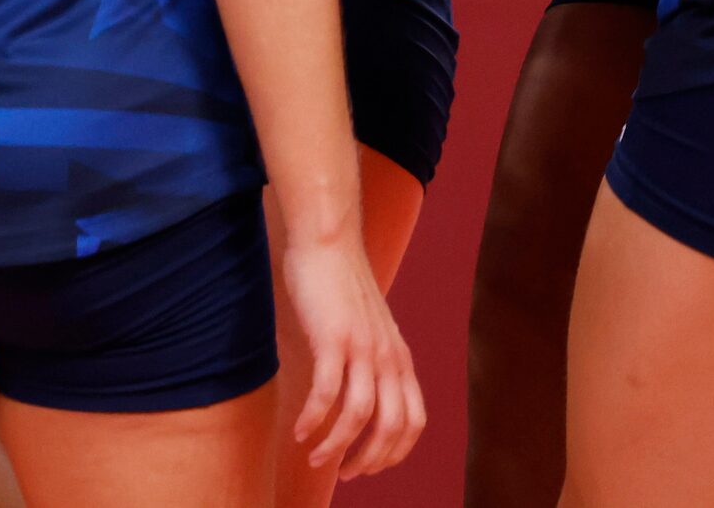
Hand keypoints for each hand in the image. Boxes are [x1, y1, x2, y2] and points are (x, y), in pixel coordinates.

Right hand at [281, 232, 424, 478]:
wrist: (328, 239)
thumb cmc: (341, 282)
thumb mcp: (370, 326)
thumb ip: (372, 357)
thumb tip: (362, 388)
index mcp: (400, 357)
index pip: (414, 421)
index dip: (395, 452)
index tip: (367, 465)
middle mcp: (388, 357)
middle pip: (392, 427)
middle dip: (369, 459)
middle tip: (343, 472)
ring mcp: (362, 348)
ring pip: (359, 416)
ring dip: (337, 446)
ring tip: (315, 457)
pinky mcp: (333, 339)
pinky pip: (327, 393)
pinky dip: (315, 419)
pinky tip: (299, 429)